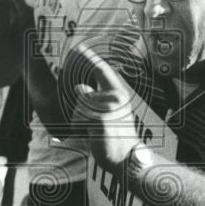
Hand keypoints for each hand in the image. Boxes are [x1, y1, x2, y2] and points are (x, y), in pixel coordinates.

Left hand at [66, 43, 146, 168]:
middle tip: (98, 127)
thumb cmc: (115, 137)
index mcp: (119, 94)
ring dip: (81, 123)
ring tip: (97, 132)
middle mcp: (115, 97)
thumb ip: (95, 99)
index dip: (90, 58)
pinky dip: (80, 131)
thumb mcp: (107, 114)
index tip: (79, 47)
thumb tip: (80, 87)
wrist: (126, 158)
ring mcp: (108, 108)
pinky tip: (94, 137)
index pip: (102, 71)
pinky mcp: (100, 120)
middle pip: (82, 96)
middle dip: (82, 113)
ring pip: (78, 109)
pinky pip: (78, 121)